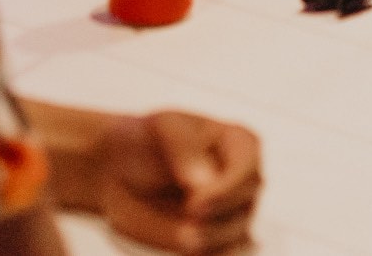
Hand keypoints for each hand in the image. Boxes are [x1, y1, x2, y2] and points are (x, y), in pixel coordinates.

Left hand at [95, 111, 260, 253]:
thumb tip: (206, 182)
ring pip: (236, 238)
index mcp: (241, 144)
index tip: (195, 205)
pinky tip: (189, 251)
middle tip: (187, 227)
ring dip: (210, 242)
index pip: (248, 170)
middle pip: (246, 205)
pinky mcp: (217, 242)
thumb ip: (186, 150)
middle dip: (218, 220)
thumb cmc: (148, 140)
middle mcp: (243, 181)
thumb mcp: (163, 128)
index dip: (227, 190)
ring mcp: (233, 214)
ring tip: (183, 236)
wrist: (122, 170)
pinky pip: (224, 255)